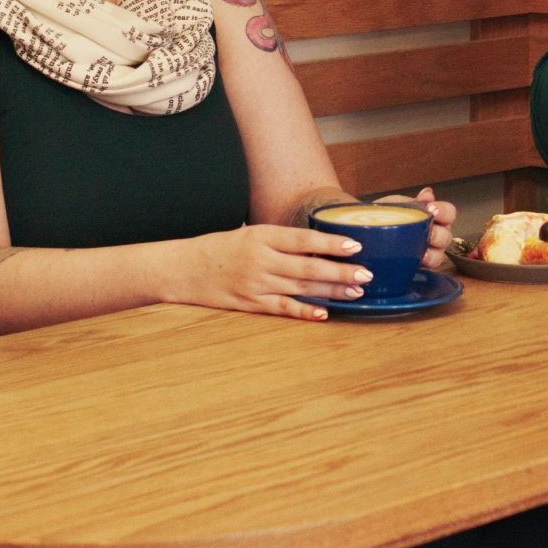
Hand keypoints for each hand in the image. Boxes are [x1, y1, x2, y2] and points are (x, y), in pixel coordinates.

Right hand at [171, 224, 372, 321]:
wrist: (181, 268)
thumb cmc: (219, 248)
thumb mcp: (250, 233)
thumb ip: (281, 241)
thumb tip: (319, 246)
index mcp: (262, 236)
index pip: (303, 239)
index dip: (331, 243)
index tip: (355, 246)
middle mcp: (260, 260)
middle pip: (307, 267)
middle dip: (340, 271)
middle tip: (366, 274)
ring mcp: (255, 284)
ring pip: (300, 288)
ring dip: (330, 291)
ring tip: (355, 292)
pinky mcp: (249, 304)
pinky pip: (281, 309)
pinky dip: (303, 312)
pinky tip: (323, 314)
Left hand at [376, 186, 454, 268]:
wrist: (365, 230)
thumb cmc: (385, 215)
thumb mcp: (397, 204)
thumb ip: (414, 201)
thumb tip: (428, 193)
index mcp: (435, 218)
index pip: (449, 213)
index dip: (444, 211)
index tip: (431, 209)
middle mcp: (436, 235)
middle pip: (446, 236)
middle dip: (438, 234)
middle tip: (428, 232)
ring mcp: (430, 252)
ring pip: (440, 255)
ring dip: (432, 252)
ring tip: (422, 251)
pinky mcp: (419, 267)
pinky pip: (428, 268)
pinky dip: (425, 263)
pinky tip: (418, 259)